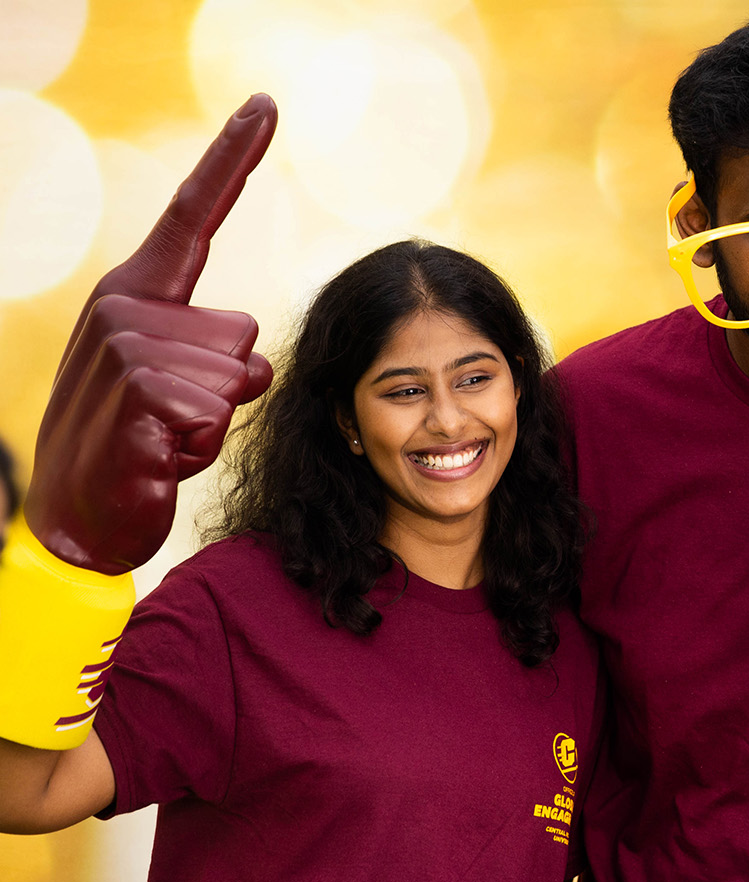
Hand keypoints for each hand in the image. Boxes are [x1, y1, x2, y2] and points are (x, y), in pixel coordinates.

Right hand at [24, 95, 277, 573]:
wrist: (81, 511)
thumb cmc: (142, 440)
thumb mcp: (191, 385)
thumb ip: (224, 353)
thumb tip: (253, 360)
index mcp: (137, 293)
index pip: (194, 216)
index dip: (233, 159)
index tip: (268, 105)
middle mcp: (123, 308)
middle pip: (244, 336)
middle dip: (228, 389)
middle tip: (172, 417)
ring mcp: (123, 350)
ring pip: (236, 379)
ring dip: (213, 422)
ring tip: (161, 435)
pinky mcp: (136, 395)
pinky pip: (215, 414)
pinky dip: (198, 447)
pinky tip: (157, 454)